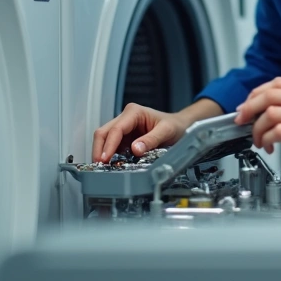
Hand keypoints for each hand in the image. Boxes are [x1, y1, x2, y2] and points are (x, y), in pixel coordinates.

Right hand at [90, 98, 223, 162]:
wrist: (181, 126)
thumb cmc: (175, 125)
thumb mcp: (167, 131)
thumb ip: (151, 140)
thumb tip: (135, 149)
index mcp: (134, 112)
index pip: (116, 129)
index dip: (108, 145)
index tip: (104, 159)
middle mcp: (126, 118)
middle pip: (104, 133)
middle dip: (99, 149)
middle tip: (98, 166)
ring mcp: (124, 128)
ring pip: (105, 139)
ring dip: (103, 153)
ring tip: (104, 168)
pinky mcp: (125, 138)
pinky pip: (113, 146)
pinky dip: (110, 156)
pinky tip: (112, 165)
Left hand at [234, 77, 280, 176]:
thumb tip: (262, 106)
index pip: (275, 83)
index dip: (255, 95)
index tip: (246, 107)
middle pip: (269, 95)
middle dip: (249, 109)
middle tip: (243, 121)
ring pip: (271, 114)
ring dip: (258, 129)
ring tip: (260, 139)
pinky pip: (279, 132)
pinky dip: (267, 139)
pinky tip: (270, 145)